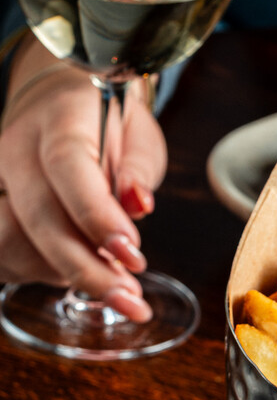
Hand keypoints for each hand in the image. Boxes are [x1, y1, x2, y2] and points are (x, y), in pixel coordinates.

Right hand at [0, 38, 164, 319]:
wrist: (61, 102)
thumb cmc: (109, 121)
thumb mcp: (139, 134)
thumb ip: (137, 169)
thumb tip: (137, 204)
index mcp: (61, 118)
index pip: (68, 167)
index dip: (97, 215)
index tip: (133, 252)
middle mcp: (16, 147)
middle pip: (37, 216)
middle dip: (85, 266)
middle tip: (131, 298)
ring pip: (12, 241)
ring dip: (64, 273)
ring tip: (117, 287)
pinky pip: (5, 251)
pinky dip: (43, 272)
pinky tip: (83, 273)